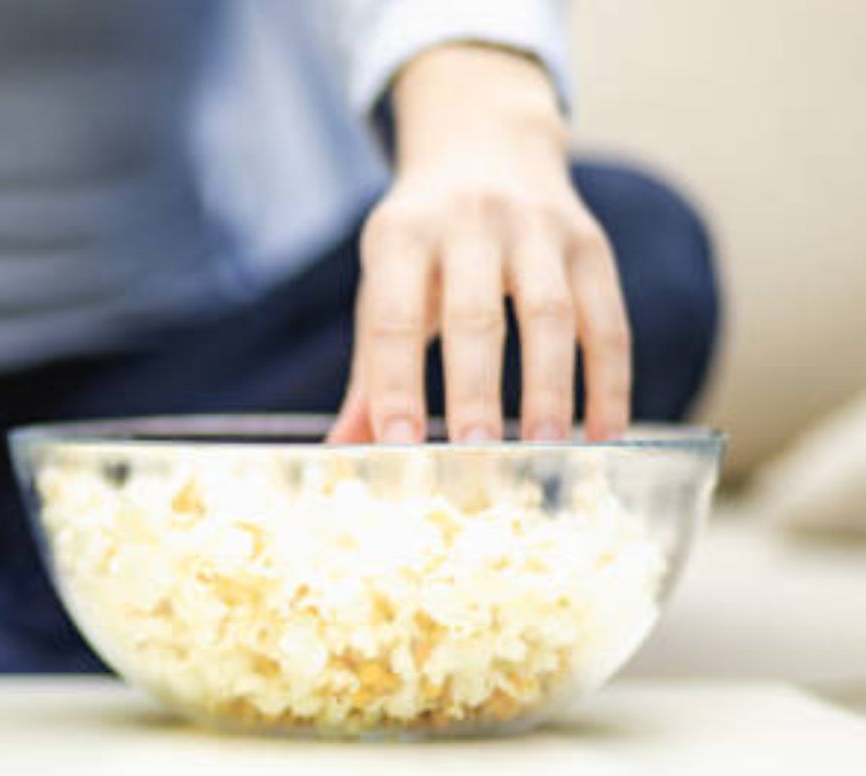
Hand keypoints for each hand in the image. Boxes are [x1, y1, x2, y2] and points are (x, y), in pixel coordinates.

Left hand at [330, 44, 629, 443]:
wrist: (485, 143)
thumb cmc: (423, 239)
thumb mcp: (384, 283)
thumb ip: (370, 369)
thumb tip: (345, 449)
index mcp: (402, 235)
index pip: (393, 317)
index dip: (395, 382)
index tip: (397, 442)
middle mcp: (470, 223)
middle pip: (475, 314)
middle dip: (475, 388)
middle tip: (476, 452)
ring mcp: (537, 228)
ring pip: (550, 312)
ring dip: (550, 386)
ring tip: (545, 446)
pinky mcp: (590, 242)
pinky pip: (608, 318)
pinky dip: (610, 379)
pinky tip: (605, 431)